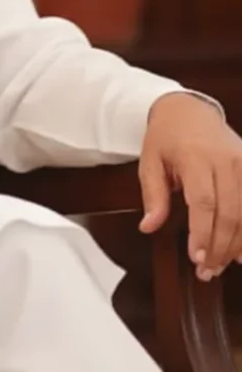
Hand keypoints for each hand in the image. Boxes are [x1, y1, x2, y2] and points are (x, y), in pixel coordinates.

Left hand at [139, 92, 241, 279]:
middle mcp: (225, 160)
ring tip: (222, 266)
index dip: (202, 233)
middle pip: (230, 212)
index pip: (203, 202)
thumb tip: (147, 227)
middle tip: (207, 271)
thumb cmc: (166, 137)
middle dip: (220, 246)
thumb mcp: (149, 161)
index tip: (196, 258)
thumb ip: (153, 195)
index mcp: (195, 157)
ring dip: (237, 244)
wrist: (189, 109)